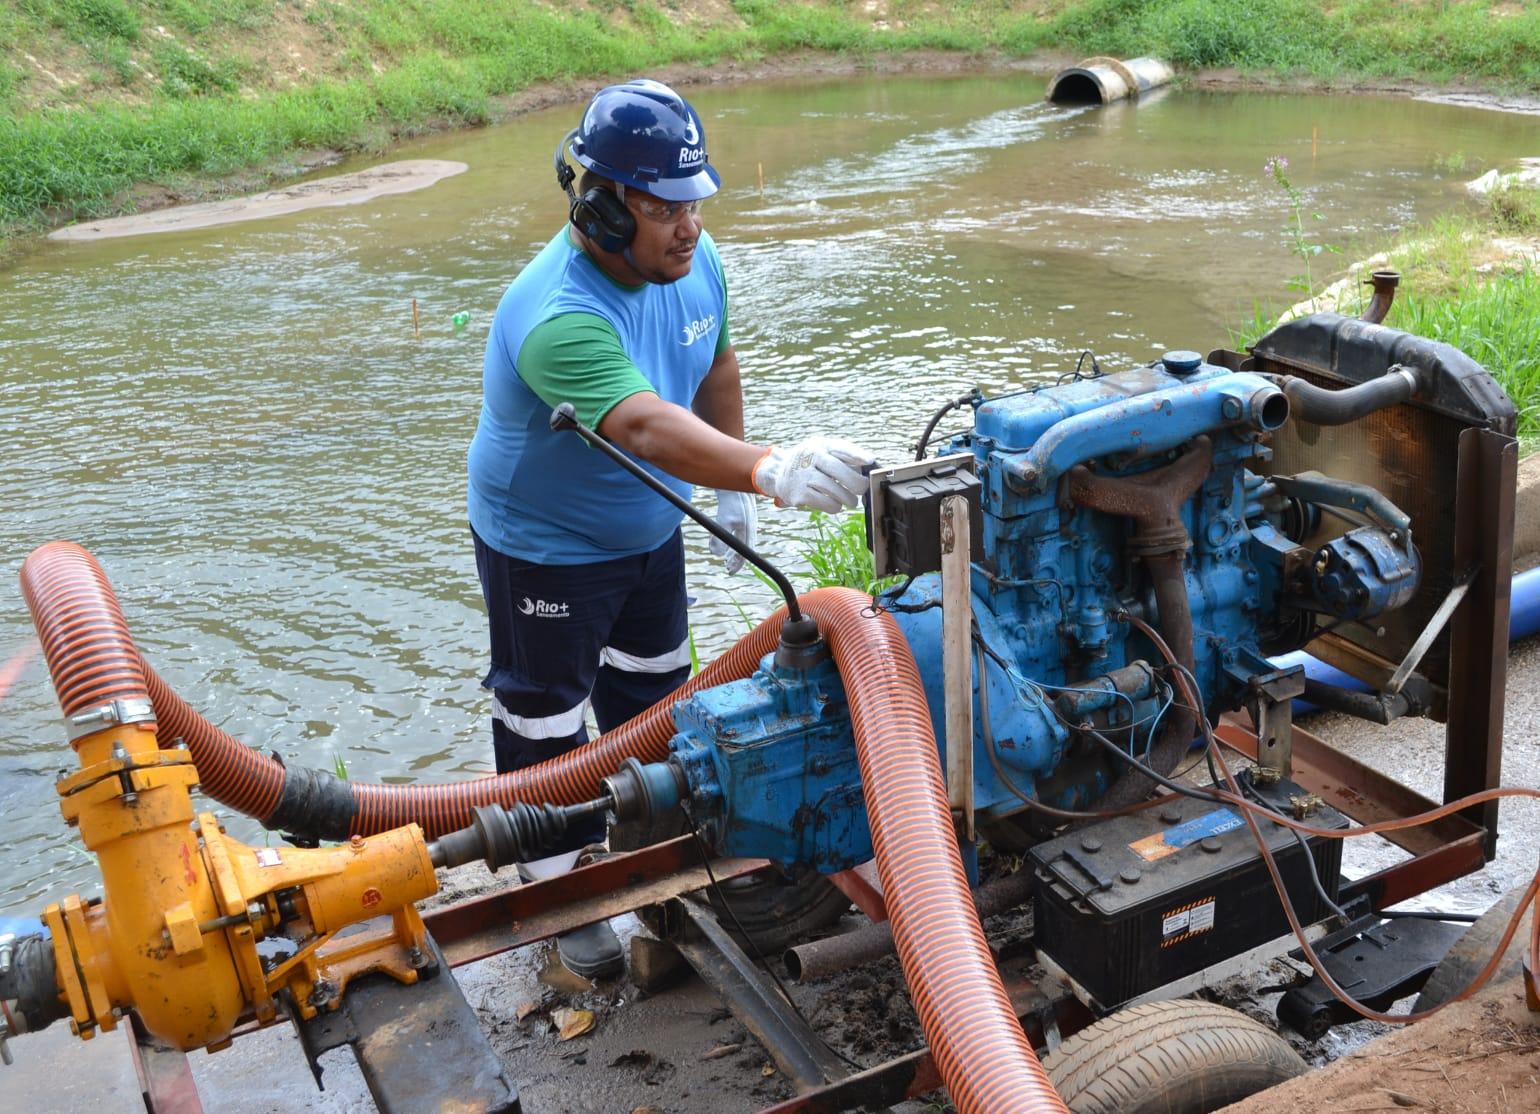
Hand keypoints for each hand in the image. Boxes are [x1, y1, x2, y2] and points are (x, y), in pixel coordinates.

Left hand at [709, 488, 756, 574]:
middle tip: (727, 567)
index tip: (730, 571)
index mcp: (747, 532)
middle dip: (736, 559)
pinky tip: (726, 539)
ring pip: (741, 541)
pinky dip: (733, 539)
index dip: (737, 564)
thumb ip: (719, 539)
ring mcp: (746, 521)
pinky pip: (739, 532)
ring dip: (733, 550)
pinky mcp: (741, 516)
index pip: (744, 553)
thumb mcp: (724, 522)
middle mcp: (749, 528)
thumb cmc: (731, 503)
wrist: (734, 484)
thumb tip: (716, 555)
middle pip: (744, 549)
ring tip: (726, 557)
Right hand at [752, 436, 877, 512]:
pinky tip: (834, 503)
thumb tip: (868, 465)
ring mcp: (804, 476)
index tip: (870, 461)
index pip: (841, 448)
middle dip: (858, 484)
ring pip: (837, 492)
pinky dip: (836, 506)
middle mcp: (811, 457)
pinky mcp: (800, 494)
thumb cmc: (810, 461)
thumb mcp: (823, 450)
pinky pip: (828, 504)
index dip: (857, 454)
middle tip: (862, 490)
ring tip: (850, 500)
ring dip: (848, 499)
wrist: (779, 472)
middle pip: (841, 472)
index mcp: (820, 445)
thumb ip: (844, 455)